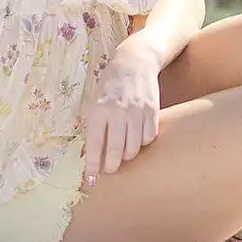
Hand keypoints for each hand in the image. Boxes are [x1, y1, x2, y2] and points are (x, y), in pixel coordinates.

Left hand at [82, 36, 161, 184]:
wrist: (134, 62)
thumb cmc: (110, 85)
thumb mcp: (94, 101)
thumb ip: (93, 126)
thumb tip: (89, 156)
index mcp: (98, 110)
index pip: (94, 144)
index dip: (93, 165)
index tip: (91, 180)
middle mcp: (117, 111)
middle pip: (115, 151)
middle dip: (111, 166)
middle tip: (110, 169)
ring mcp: (136, 111)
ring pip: (133, 148)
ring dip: (127, 155)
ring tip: (123, 152)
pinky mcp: (152, 110)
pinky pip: (148, 137)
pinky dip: (142, 142)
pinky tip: (136, 137)